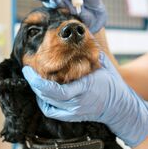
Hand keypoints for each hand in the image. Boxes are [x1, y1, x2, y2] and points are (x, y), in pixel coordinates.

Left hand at [21, 53, 147, 146]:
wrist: (119, 106)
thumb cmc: (110, 81)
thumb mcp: (102, 63)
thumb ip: (89, 50)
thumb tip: (77, 31)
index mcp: (85, 88)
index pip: (56, 90)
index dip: (38, 82)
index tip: (28, 70)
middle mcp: (77, 102)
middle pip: (47, 96)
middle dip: (34, 83)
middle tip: (28, 70)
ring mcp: (74, 112)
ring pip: (47, 104)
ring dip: (38, 91)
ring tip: (34, 78)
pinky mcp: (71, 117)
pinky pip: (51, 111)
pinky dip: (43, 101)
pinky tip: (42, 92)